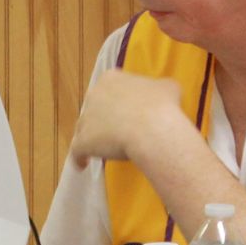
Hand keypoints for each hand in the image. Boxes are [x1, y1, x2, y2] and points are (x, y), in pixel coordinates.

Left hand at [69, 69, 189, 168]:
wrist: (152, 128)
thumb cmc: (161, 105)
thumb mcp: (168, 87)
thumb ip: (160, 88)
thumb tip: (162, 94)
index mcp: (111, 79)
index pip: (110, 87)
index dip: (118, 99)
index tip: (129, 109)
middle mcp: (93, 96)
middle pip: (95, 107)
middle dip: (103, 117)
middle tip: (118, 130)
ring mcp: (85, 119)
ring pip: (84, 128)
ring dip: (91, 137)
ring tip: (101, 148)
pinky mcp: (82, 142)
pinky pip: (77, 152)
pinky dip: (80, 158)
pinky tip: (83, 165)